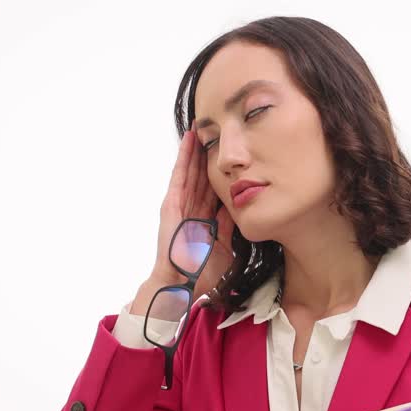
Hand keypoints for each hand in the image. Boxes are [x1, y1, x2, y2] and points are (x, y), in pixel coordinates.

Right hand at [153, 128, 235, 299]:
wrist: (184, 284)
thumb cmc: (203, 272)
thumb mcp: (225, 245)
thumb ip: (229, 224)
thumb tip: (238, 203)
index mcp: (206, 217)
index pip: (215, 186)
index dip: (221, 168)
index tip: (230, 151)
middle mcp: (193, 207)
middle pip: (202, 173)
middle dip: (207, 152)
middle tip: (215, 129)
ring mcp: (181, 204)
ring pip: (191, 169)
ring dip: (195, 148)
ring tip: (201, 126)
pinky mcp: (172, 204)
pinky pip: (179, 176)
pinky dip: (184, 158)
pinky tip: (188, 141)